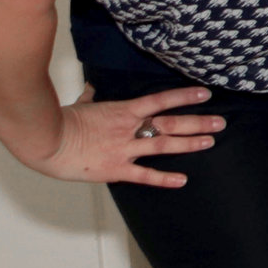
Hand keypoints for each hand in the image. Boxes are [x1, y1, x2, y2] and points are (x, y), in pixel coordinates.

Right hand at [37, 83, 221, 187]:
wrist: (46, 140)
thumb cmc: (61, 121)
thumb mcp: (82, 104)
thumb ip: (93, 97)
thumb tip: (93, 87)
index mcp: (123, 111)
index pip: (161, 100)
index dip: (185, 96)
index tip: (205, 93)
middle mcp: (129, 129)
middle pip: (171, 123)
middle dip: (198, 122)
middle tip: (220, 122)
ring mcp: (124, 150)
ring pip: (164, 145)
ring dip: (189, 144)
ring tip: (210, 142)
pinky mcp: (115, 169)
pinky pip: (144, 175)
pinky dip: (164, 178)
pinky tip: (182, 180)